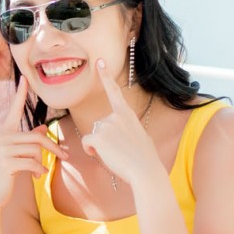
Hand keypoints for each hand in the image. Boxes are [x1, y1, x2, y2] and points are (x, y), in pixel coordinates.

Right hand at [0, 76, 67, 210]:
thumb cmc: (5, 172)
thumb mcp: (17, 154)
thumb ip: (29, 140)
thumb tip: (43, 128)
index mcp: (5, 131)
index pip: (15, 109)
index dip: (21, 94)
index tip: (25, 79)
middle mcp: (3, 136)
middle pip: (37, 136)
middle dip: (53, 147)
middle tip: (64, 156)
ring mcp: (3, 149)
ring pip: (36, 149)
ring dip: (42, 162)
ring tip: (39, 171)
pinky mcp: (6, 162)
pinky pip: (32, 162)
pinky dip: (38, 169)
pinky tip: (37, 175)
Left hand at [79, 58, 154, 185]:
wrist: (145, 171)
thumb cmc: (145, 158)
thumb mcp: (140, 136)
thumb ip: (128, 129)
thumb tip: (123, 133)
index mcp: (127, 114)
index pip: (114, 91)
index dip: (106, 76)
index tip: (100, 62)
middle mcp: (116, 115)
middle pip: (98, 126)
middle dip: (104, 139)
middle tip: (121, 150)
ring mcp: (107, 124)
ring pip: (93, 136)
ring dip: (99, 146)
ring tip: (117, 154)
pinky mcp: (98, 136)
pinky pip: (87, 143)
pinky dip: (91, 151)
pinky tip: (105, 155)